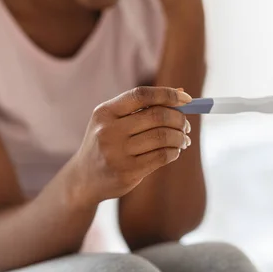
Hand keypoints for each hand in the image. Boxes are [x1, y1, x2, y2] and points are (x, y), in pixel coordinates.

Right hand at [68, 87, 192, 205]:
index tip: (187, 98)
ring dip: (180, 137)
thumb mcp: (114, 121)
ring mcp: (116, 153)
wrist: (84, 179)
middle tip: (186, 125)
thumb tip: (181, 92)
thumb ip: (143, 106)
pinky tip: (174, 151)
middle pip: (157, 116)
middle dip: (178, 119)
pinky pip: (162, 156)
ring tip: (183, 140)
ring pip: (163, 137)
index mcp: (105, 112)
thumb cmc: (107, 143)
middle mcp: (108, 131)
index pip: (141, 95)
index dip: (167, 94)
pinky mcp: (127, 172)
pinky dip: (174, 152)